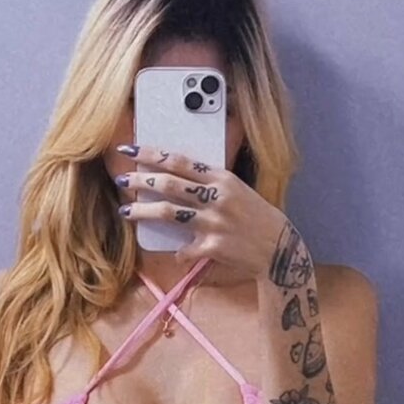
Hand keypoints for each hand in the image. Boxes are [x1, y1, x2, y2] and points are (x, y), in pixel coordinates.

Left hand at [113, 143, 288, 278]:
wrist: (281, 250)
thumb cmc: (257, 218)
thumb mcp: (238, 191)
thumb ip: (210, 184)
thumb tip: (176, 178)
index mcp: (222, 178)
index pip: (179, 161)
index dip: (151, 154)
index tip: (131, 149)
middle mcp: (217, 197)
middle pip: (169, 184)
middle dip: (140, 180)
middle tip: (122, 178)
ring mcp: (214, 222)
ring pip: (167, 213)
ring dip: (142, 211)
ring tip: (126, 210)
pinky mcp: (213, 247)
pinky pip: (184, 249)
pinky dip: (177, 252)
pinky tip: (174, 254)